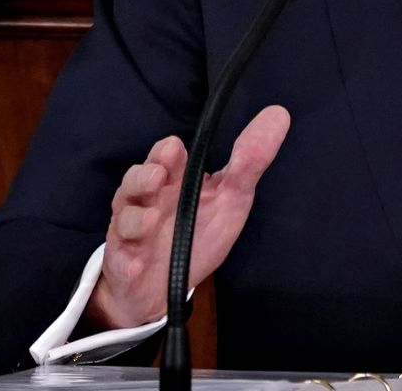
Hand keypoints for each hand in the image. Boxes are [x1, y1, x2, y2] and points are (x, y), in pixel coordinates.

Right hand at [86, 105, 290, 327]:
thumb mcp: (231, 198)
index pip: (164, 155)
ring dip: (136, 217)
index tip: (174, 153)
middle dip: (144, 177)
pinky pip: (121, 260)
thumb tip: (279, 114)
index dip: (167, 153)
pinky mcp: (123, 262)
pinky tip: (139, 262)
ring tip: (153, 219)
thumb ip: (250, 161)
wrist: (166, 287)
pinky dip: (129, 261)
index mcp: (172, 180)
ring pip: (124, 216)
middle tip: (159, 177)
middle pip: (135, 179)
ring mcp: (131, 230)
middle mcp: (146, 199)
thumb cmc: (198, 235)